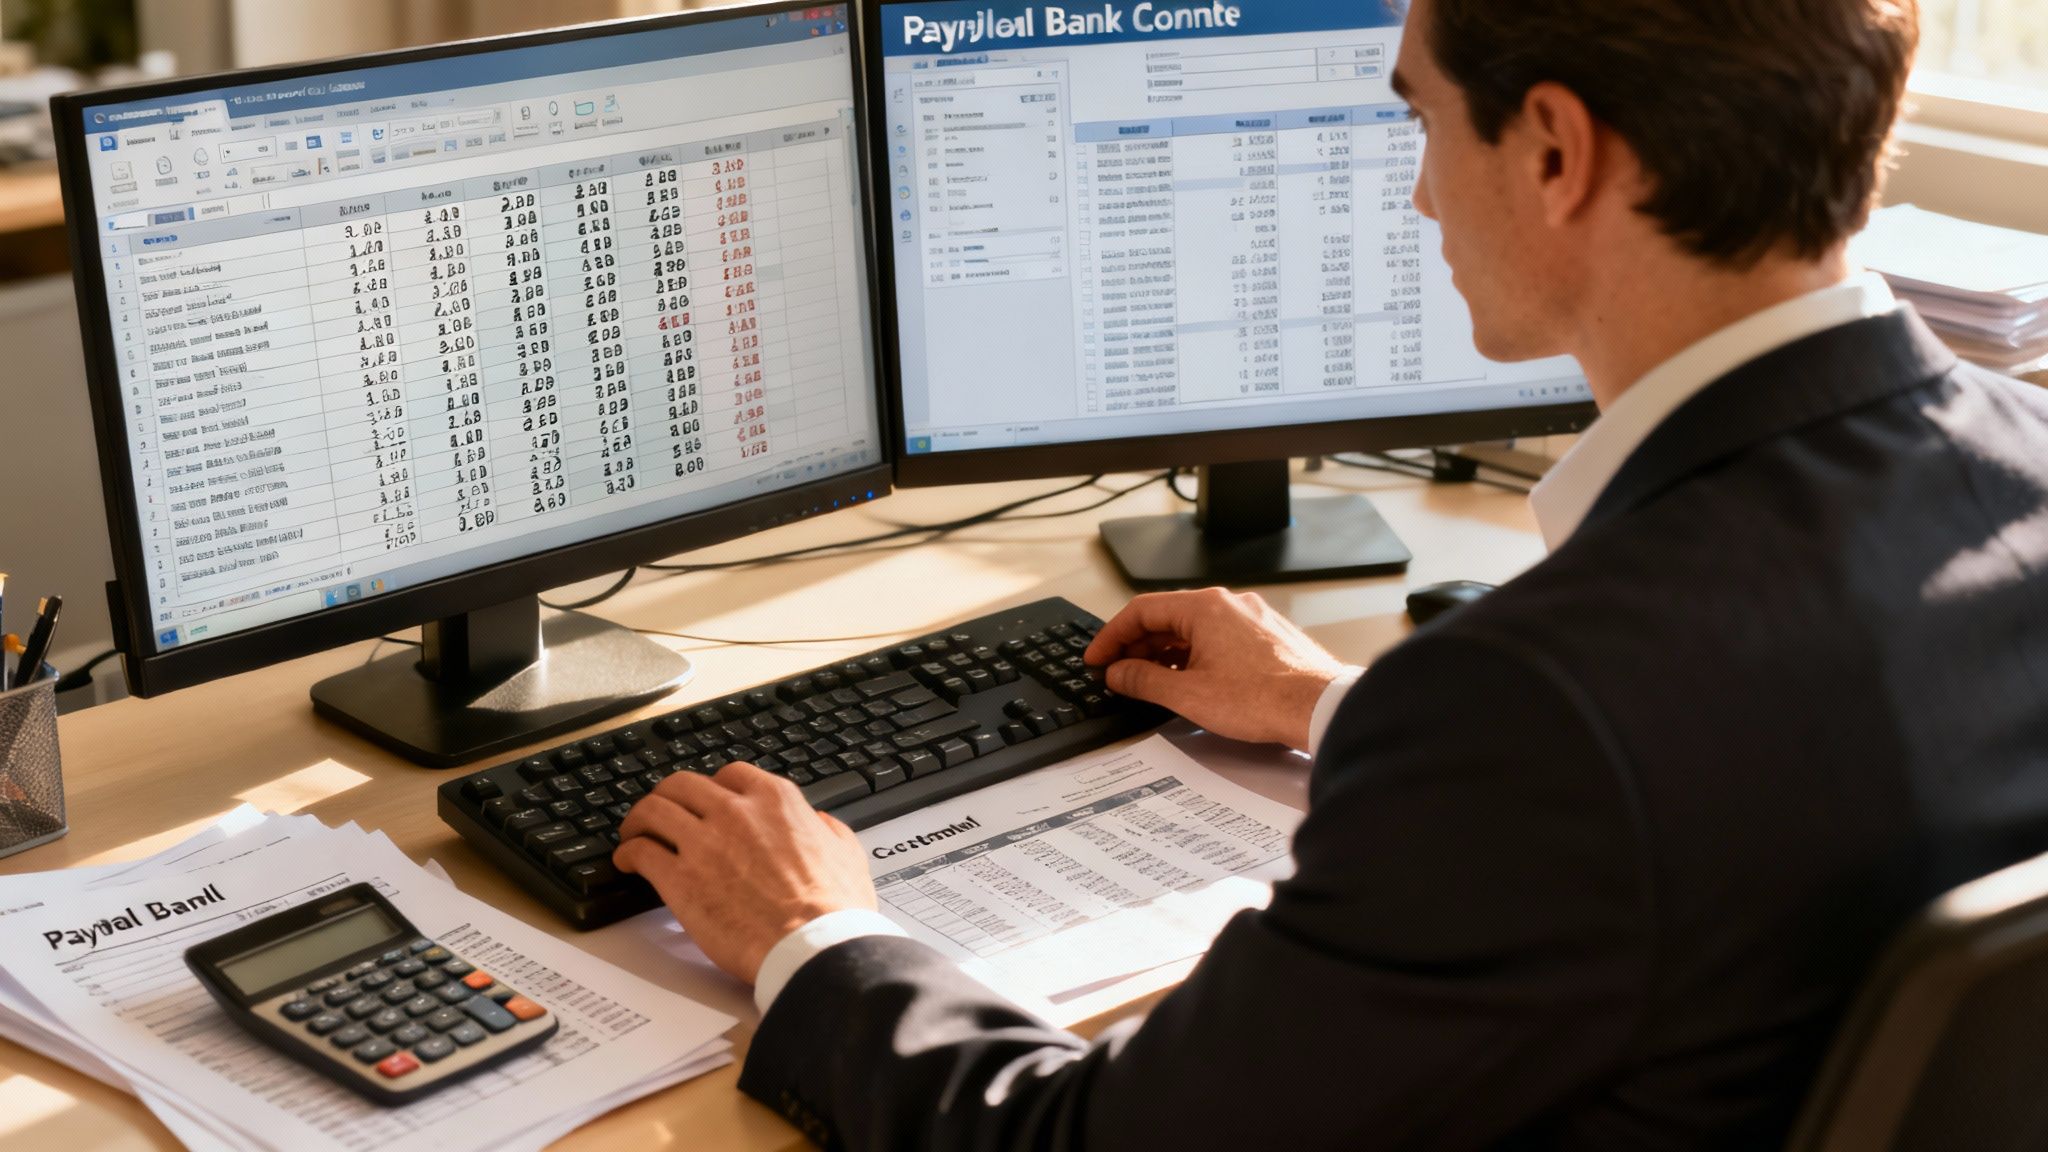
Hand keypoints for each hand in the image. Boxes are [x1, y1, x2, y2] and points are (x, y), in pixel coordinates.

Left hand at [614, 763, 876, 984]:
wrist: (812, 946)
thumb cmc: (832, 909)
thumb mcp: (845, 853)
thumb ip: (828, 830)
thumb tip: (820, 823)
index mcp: (775, 801)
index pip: (731, 774)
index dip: (713, 787)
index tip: (706, 801)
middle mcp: (735, 811)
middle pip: (682, 785)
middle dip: (668, 796)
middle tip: (661, 811)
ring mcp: (703, 842)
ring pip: (653, 810)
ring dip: (639, 820)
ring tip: (633, 834)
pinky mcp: (679, 878)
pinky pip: (640, 851)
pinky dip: (628, 853)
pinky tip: (627, 863)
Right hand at [1085, 588, 1346, 749]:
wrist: (1320, 708)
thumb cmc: (1264, 698)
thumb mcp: (1188, 694)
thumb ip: (1143, 680)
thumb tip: (1118, 673)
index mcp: (1204, 607)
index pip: (1141, 611)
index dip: (1111, 636)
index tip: (1097, 658)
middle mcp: (1228, 604)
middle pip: (1167, 618)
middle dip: (1137, 647)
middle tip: (1119, 674)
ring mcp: (1251, 619)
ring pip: (1194, 630)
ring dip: (1166, 654)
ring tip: (1151, 684)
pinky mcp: (1266, 637)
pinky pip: (1218, 639)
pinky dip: (1194, 656)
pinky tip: (1190, 682)